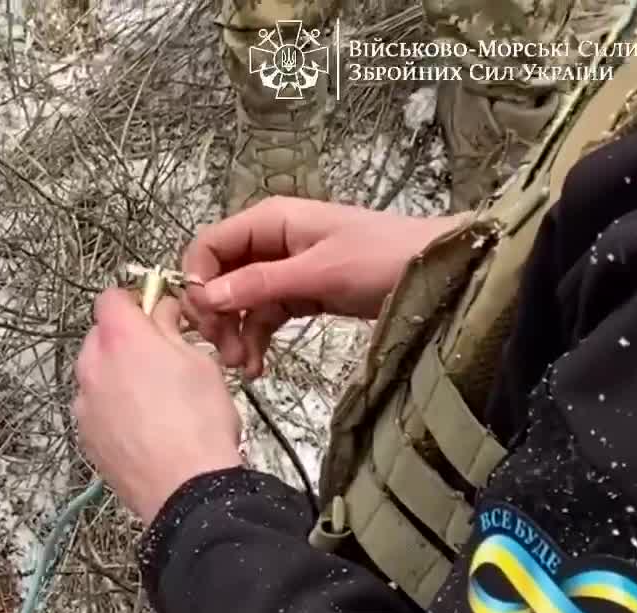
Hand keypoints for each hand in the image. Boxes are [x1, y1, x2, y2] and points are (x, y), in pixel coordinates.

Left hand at [72, 288, 242, 523]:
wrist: (185, 488)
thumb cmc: (199, 422)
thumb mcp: (199, 361)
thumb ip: (171, 329)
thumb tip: (161, 313)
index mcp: (120, 338)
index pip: (110, 298)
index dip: (135, 302)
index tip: (155, 315)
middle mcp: (92, 365)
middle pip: (100, 335)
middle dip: (126, 339)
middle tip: (161, 357)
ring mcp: (84, 402)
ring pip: (95, 373)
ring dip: (116, 374)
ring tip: (153, 398)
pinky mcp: (84, 434)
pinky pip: (94, 406)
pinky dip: (112, 407)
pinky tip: (142, 425)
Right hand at [181, 197, 469, 376]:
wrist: (438, 272)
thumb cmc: (382, 258)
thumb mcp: (319, 271)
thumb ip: (260, 283)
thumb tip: (204, 297)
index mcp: (269, 221)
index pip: (209, 245)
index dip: (197, 281)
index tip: (203, 320)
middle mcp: (270, 241)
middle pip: (220, 276)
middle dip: (216, 314)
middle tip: (223, 353)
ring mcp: (284, 268)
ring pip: (240, 301)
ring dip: (235, 333)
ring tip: (244, 368)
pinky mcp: (301, 292)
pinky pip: (265, 315)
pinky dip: (258, 339)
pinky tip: (258, 366)